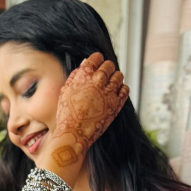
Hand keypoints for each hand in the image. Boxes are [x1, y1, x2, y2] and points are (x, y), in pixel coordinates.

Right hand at [37, 53, 128, 180]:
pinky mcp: (116, 104)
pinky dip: (122, 89)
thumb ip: (76, 75)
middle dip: (107, 69)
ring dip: (115, 78)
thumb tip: (85, 63)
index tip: (97, 66)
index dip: (97, 60)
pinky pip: (125, 90)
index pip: (97, 57)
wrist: (74, 133)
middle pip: (109, 65)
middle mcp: (98, 80)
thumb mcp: (65, 90)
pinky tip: (116, 93)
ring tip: (110, 85)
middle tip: (104, 76)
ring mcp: (109, 92)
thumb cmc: (67, 114)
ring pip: (119, 76)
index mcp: (84, 74)